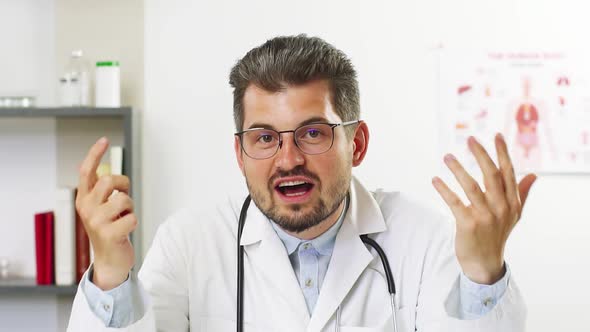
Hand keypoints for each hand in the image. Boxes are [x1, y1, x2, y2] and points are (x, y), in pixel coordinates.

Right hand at [75, 137, 137, 289]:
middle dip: (123, 185)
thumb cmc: (110, 229)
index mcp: (84, 199)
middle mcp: (86, 209)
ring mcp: (95, 222)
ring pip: (123, 199)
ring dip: (130, 207)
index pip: (86, 172)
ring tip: (123, 218)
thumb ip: (104, 192)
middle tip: (124, 197)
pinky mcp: (108, 234)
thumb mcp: (103, 208)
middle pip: (108, 181)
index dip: (94, 154)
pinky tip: (125, 231)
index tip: (104, 140)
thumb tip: (113, 175)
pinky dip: (134, 223)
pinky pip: (132, 217)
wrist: (110, 261)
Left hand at [432, 133, 536, 283]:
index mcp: (512, 202)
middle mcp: (501, 208)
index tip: (497, 135)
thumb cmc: (497, 235)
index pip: (508, 173)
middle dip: (481, 155)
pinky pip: (454, 202)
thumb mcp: (514, 215)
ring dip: (458, 169)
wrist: (485, 263)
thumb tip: (534, 175)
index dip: (502, 153)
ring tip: (447, 156)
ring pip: (471, 186)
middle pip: (491, 175)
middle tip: (470, 139)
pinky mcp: (468, 224)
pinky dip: (444, 190)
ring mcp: (485, 216)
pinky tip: (435, 179)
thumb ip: (522, 193)